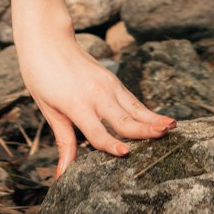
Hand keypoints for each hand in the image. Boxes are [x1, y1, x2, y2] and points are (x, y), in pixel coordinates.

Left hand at [15, 27, 176, 179]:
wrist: (46, 39)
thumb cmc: (41, 76)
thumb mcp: (48, 109)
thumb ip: (63, 141)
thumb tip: (62, 174)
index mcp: (75, 104)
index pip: (95, 129)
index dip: (109, 143)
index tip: (125, 152)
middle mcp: (95, 94)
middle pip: (123, 117)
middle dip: (143, 129)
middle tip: (164, 137)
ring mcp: (107, 85)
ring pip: (134, 107)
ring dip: (154, 119)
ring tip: (173, 128)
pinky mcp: (113, 81)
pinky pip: (133, 100)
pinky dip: (148, 112)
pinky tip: (163, 121)